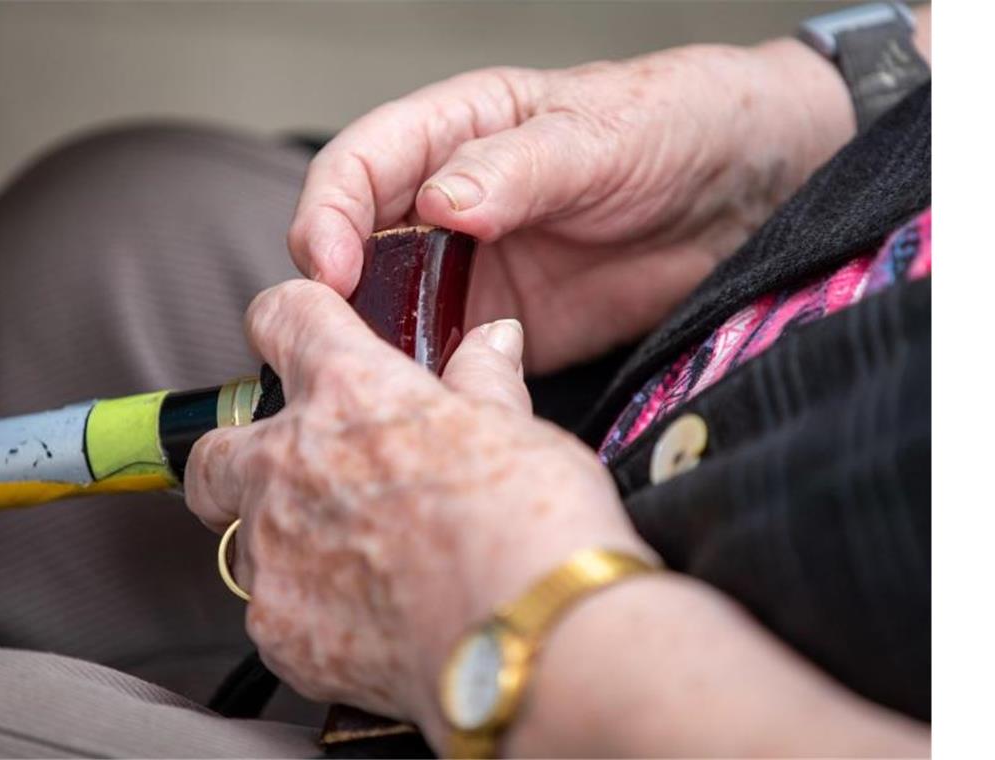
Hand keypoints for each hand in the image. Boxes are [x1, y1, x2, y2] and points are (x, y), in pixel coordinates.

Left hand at [184, 280, 653, 727]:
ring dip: (285, 540)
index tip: (297, 332)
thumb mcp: (518, 427)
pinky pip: (272, 611)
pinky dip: (308, 608)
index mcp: (348, 393)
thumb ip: (484, 380)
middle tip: (297, 473)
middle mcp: (289, 465)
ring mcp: (274, 552)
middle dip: (242, 456)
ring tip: (358, 559)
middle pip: (213, 448)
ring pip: (243, 539)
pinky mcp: (278, 630)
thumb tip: (492, 342)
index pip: (282, 318)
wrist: (530, 642)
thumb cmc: (530, 528)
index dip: (289, 318)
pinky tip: (367, 615)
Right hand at [288, 40, 853, 372]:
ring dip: (376, 345)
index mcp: (453, 134)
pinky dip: (432, 383)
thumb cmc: (672, 127)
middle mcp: (446, 206)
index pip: (357, 167)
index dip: (328, 214)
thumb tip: (440, 206)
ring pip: (391, 312)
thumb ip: (516, 168)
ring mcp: (473, 273)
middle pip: (357, 249)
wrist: (745, 191)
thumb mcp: (596, 134)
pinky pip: (449, 360)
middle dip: (334, 294)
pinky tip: (434, 402)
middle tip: (338, 341)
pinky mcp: (506, 331)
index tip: (331, 266)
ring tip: (377, 383)